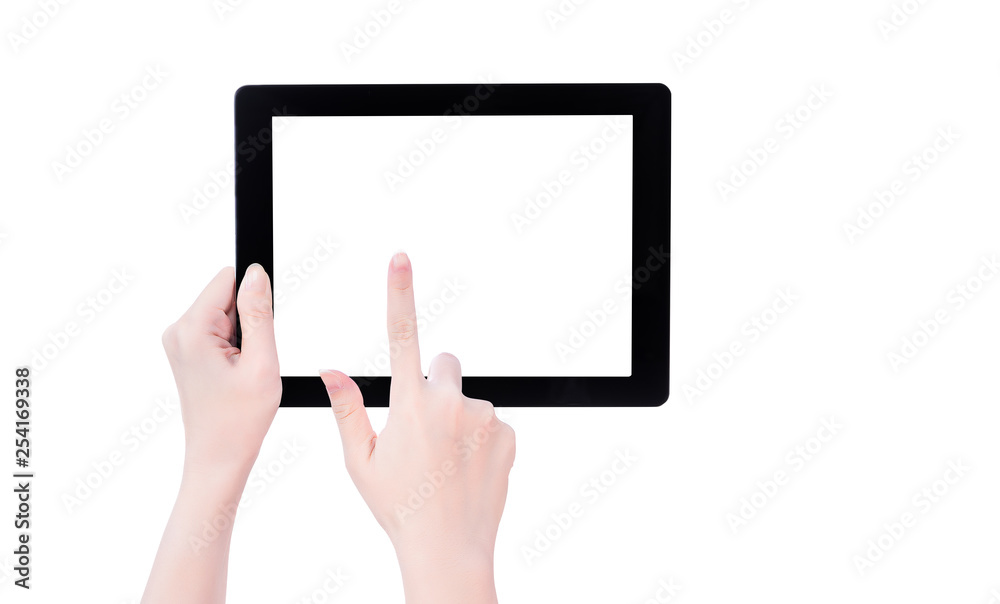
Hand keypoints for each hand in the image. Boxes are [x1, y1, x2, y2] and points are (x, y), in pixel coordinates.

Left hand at [144, 264, 281, 603]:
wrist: (218, 458)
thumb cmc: (239, 421)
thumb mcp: (261, 363)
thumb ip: (259, 313)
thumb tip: (256, 273)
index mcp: (192, 329)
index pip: (228, 279)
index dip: (255, 297)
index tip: (260, 329)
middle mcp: (177, 331)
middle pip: (226, 295)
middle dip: (248, 320)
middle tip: (250, 360)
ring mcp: (179, 341)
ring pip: (225, 313)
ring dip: (242, 336)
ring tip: (242, 371)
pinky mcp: (186, 351)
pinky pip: (219, 329)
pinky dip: (234, 346)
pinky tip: (234, 374)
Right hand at [320, 252, 515, 603]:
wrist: (448, 550)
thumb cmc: (399, 508)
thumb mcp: (362, 463)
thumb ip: (348, 411)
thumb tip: (331, 372)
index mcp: (411, 406)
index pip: (402, 336)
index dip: (399, 293)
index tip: (400, 258)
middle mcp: (452, 403)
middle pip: (444, 365)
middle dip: (435, 384)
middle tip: (424, 429)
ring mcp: (486, 417)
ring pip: (468, 398)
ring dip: (458, 417)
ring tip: (447, 461)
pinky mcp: (510, 432)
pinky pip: (492, 420)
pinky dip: (481, 437)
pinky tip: (468, 468)